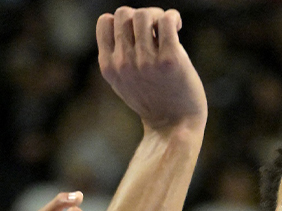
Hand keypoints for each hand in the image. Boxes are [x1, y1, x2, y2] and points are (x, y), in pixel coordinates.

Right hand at [97, 7, 207, 132]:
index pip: (105, 21)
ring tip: (167, 28)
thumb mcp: (123, 81)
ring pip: (144, 14)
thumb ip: (119, 55)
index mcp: (109, 66)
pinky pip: (167, 20)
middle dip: (141, 16)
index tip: (137, 33)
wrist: (174, 126)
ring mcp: (146, 62)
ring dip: (157, 15)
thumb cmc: (152, 100)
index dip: (122, 20)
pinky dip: (172, 17)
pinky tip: (176, 26)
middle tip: (155, 30)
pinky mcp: (170, 60)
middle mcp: (124, 63)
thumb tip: (130, 20)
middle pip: (124, 14)